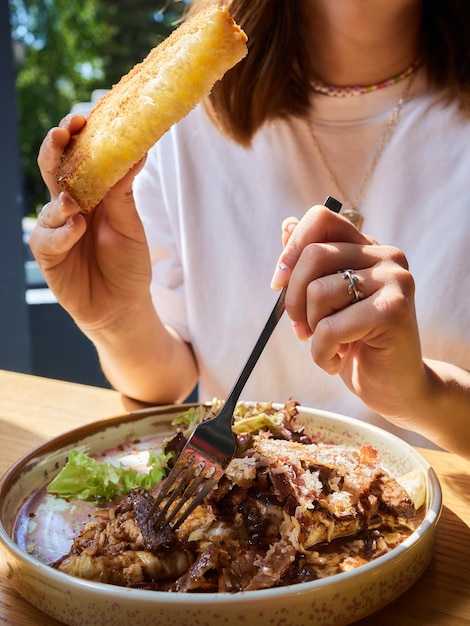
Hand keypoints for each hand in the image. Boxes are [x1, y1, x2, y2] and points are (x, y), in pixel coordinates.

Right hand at [30, 114, 151, 332]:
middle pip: (53, 170)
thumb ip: (125, 192)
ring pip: (49, 204)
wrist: (123, 305)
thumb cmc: (128, 264)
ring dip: (61, 200)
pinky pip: (48, 237)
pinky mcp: (48, 254)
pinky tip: (76, 229)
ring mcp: (56, 229)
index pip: (79, 158)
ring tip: (75, 204)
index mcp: (92, 194)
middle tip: (63, 133)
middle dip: (55, 148)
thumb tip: (139, 149)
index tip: (83, 118)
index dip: (78, 138)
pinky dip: (62, 231)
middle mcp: (70, 206)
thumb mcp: (131, 224)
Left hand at [271, 204, 426, 423]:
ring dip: (311, 331)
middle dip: (292, 299)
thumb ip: (309, 265)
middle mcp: (385, 256)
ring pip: (318, 292)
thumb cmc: (356, 344)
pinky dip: (321, 353)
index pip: (321, 218)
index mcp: (367, 248)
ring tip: (328, 346)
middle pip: (313, 256)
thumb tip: (287, 224)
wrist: (395, 388)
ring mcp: (394, 281)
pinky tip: (337, 361)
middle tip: (301, 328)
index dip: (292, 248)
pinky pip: (330, 328)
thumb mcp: (326, 303)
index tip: (278, 283)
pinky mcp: (393, 311)